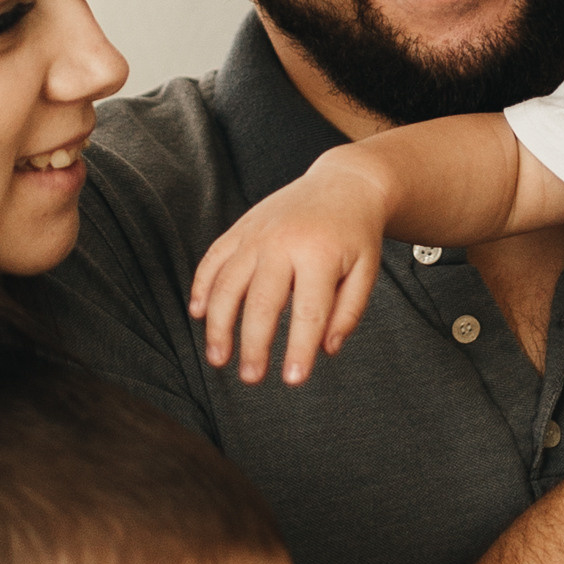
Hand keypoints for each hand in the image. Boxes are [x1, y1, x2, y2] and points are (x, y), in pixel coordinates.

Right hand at [190, 164, 388, 385]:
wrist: (343, 183)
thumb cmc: (355, 236)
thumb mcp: (366, 271)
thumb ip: (349, 312)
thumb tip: (325, 350)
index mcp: (320, 254)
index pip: (309, 312)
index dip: (300, 349)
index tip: (293, 380)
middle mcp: (283, 242)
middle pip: (261, 301)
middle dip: (253, 344)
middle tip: (251, 378)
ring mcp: (257, 233)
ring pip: (227, 283)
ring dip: (218, 324)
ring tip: (218, 358)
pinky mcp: (241, 228)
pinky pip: (213, 259)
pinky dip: (202, 287)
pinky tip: (198, 315)